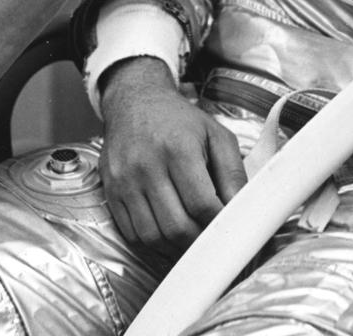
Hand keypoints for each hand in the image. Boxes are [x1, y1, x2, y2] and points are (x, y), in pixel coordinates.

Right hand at [99, 56, 246, 261]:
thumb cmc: (180, 121)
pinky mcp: (111, 191)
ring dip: (175, 249)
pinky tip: (168, 235)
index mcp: (179, 149)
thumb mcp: (215, 134)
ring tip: (191, 241)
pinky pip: (132, 234)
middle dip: (198, 243)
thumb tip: (241, 210)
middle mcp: (148, 165)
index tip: (227, 231)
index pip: (202, 204)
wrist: (136, 102)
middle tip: (211, 243)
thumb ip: (233, 172)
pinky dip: (152, 244)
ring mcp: (125, 181)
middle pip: (176, 226)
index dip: (218, 225)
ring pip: (152, 237)